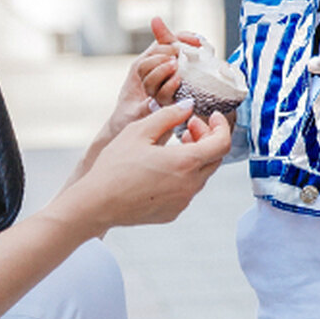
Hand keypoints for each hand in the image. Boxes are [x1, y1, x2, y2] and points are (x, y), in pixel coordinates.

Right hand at [75, 98, 230, 229]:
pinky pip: (187, 190)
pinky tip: (163, 167)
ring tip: (176, 144)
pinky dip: (184, 174)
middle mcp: (190, 185)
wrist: (97, 203)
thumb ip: (169, 115)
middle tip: (189, 126)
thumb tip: (188, 106)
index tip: (212, 116)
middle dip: (207, 138)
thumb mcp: (139, 131)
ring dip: (196, 156)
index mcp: (185, 162)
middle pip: (215, 158)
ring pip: (201, 174)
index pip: (222, 143)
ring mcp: (182, 202)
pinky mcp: (173, 212)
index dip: (222, 126)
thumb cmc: (115, 167)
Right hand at [136, 16, 201, 106]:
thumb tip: (155, 19)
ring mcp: (159, 93)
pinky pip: (163, 95)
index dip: (163, 46)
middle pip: (143, 67)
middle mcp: (152, 80)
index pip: (150, 53)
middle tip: (176, 53)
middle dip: (159, 57)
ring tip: (175, 64)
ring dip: (162, 70)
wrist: (210, 94)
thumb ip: (169, 37)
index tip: (181, 44)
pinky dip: (170, 85)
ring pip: (149, 82)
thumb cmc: (192, 71)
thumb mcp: (181, 51)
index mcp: (154, 66)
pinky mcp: (169, 104)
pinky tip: (179, 78)